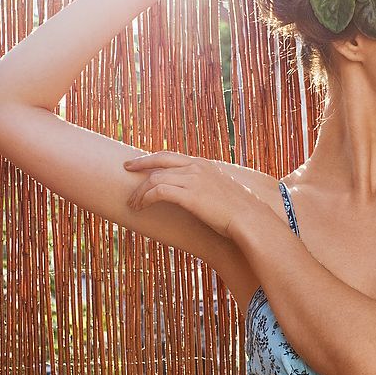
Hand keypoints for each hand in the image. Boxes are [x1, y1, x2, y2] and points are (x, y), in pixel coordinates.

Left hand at [123, 151, 259, 239]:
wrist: (249, 218)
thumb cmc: (239, 211)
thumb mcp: (222, 192)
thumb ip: (209, 187)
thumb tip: (200, 195)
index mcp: (203, 164)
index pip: (171, 156)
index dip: (152, 158)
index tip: (139, 163)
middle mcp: (196, 167)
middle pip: (159, 161)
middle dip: (140, 164)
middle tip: (126, 169)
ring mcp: (193, 179)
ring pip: (155, 179)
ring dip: (140, 192)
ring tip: (132, 204)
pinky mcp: (189, 195)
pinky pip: (158, 192)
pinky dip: (145, 199)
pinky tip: (140, 207)